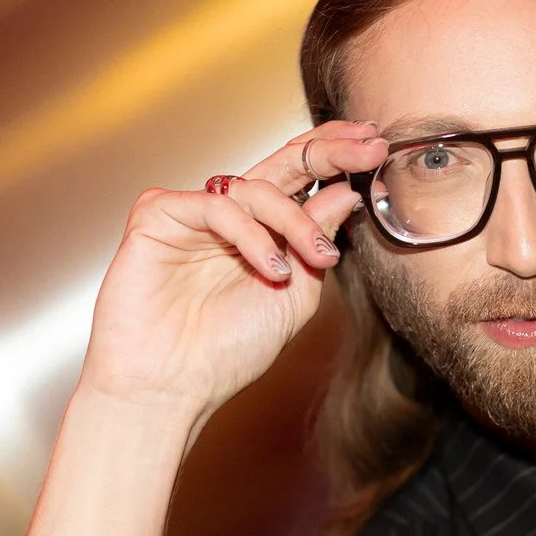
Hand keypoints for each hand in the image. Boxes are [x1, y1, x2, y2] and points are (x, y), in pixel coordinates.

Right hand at [76, 120, 388, 416]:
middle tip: (369, 149)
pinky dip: (250, 236)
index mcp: (260, 232)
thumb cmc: (225, 352)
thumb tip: (346, 192)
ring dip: (296, 222)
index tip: (376, 147)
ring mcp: (193, 214)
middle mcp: (229, 216)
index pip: (300, 177)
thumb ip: (318, 242)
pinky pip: (215, 206)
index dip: (336, 155)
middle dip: (330, 151)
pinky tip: (271, 270)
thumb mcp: (295, 297)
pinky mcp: (158, 216)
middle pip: (282, 163)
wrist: (171, 388)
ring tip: (315, 259)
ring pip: (256, 188)